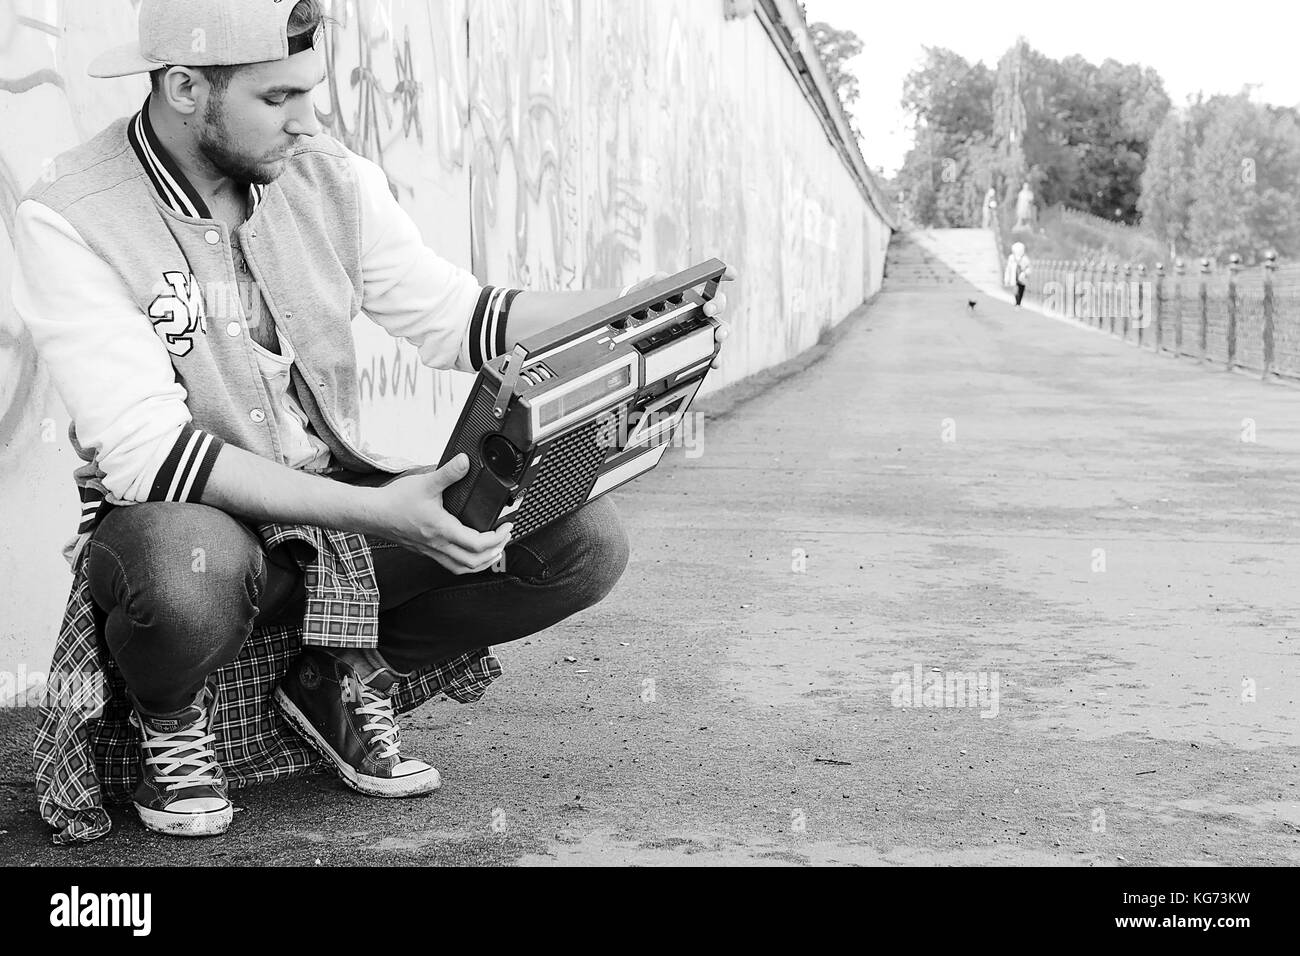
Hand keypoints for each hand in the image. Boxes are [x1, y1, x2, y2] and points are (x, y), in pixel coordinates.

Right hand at [371, 454, 511, 574]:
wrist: (372, 513)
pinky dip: (465, 563)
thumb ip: (449, 473)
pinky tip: (467, 553)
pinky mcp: (424, 550)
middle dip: (495, 553)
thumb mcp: (426, 483)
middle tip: (504, 539)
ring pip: (462, 568)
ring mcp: (431, 550)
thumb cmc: (394, 502)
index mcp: (443, 530)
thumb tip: (465, 462)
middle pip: (474, 563)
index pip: (478, 544)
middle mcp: (439, 544)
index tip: (506, 527)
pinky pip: (450, 564)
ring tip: (493, 552)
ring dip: (481, 563)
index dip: (498, 538)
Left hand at [624, 264, 736, 369]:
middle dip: (717, 305)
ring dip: (723, 330)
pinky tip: (714, 361)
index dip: (725, 275)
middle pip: (718, 304)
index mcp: (691, 293)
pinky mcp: (697, 344)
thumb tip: (663, 277)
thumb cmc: (645, 306)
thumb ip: (654, 283)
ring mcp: (700, 327)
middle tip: (707, 310)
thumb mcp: (646, 291)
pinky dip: (715, 356)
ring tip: (719, 336)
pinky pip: (710, 350)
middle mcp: (700, 309)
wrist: (631, 325)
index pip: (711, 281)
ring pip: (719, 327)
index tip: (732, 274)